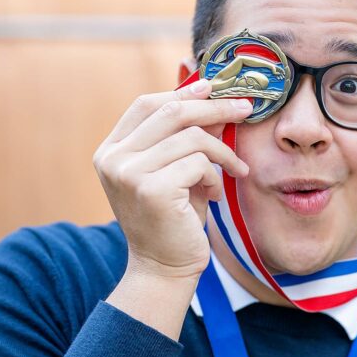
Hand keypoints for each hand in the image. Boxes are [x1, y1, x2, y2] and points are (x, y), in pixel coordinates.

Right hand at [93, 79, 251, 280]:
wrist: (164, 269)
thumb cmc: (173, 220)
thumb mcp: (177, 171)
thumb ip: (188, 138)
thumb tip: (217, 100)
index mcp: (111, 151)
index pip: (145, 104)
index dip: (183, 93)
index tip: (214, 87)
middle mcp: (114, 159)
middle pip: (170, 112)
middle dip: (213, 106)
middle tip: (245, 108)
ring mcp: (129, 173)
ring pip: (190, 137)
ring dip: (221, 152)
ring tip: (233, 170)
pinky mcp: (151, 189)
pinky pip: (198, 163)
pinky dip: (215, 176)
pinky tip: (215, 196)